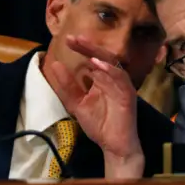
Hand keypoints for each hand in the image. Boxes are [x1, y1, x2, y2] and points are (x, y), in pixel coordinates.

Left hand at [51, 35, 143, 178]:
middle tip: (74, 38)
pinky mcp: (128, 96)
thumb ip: (67, 86)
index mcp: (102, 79)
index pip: (93, 58)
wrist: (113, 146)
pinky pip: (121, 80)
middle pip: (103, 57)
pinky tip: (98, 66)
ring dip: (99, 56)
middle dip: (89, 46)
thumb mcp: (77, 104)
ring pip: (113, 65)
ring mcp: (122, 87)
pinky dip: (111, 71)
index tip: (67, 39)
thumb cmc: (99, 125)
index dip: (82, 48)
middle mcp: (113, 80)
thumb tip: (55, 64)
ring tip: (85, 48)